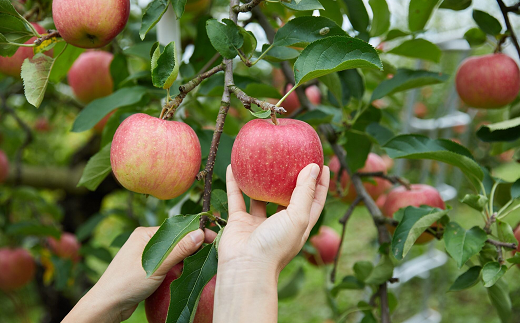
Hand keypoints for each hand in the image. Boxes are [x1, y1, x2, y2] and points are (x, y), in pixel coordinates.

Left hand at [63, 226, 215, 322]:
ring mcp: (145, 254)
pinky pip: (167, 262)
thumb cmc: (127, 283)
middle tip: (212, 251)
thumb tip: (200, 233)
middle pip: (175, 239)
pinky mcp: (146, 268)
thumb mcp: (157, 266)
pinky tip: (186, 272)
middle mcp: (145, 241)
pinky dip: (177, 266)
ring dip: (185, 257)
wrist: (106, 305)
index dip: (196, 232)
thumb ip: (179, 249)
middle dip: (193, 245)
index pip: (177, 228)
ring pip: (172, 252)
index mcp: (145, 234)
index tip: (214, 238)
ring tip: (202, 262)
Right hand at [214, 163, 329, 322]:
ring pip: (260, 197)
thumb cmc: (275, 245)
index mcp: (299, 225)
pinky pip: (236, 198)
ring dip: (261, 180)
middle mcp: (280, 223)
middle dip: (291, 178)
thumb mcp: (298, 217)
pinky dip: (234, 183)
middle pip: (288, 197)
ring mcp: (259, 223)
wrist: (245, 268)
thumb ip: (305, 192)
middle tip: (292, 156)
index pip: (314, 200)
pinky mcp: (239, 222)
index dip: (320, 183)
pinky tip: (232, 166)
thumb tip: (315, 167)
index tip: (322, 164)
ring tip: (261, 160)